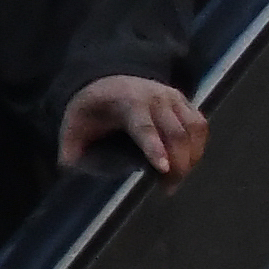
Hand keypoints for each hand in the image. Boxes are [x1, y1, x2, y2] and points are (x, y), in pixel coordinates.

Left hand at [59, 74, 211, 177]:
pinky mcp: (185, 102)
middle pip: (175, 134)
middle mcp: (155, 97)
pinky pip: (200, 127)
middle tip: (167, 189)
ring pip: (194, 130)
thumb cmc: (92, 109)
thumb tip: (68, 166)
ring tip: (175, 179)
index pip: (144, 127)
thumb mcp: (74, 124)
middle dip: (177, 164)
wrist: (108, 80)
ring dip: (191, 158)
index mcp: (126, 102)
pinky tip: (185, 164)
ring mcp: (173, 98)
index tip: (162, 169)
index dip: (154, 148)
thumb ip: (70, 147)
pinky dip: (197, 148)